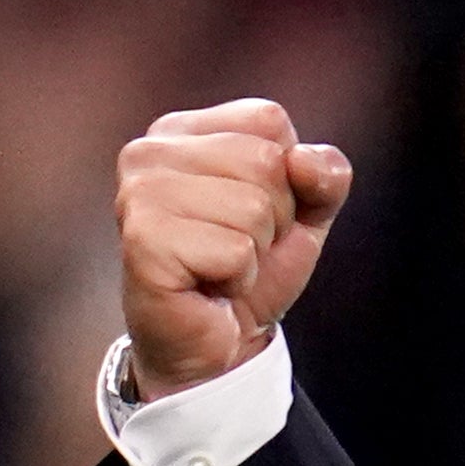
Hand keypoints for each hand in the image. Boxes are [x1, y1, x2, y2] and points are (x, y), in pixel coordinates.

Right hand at [115, 97, 352, 397]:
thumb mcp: (305, 213)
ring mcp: (139, 194)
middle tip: (237, 247)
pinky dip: (238, 278)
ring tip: (221, 267)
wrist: (218, 344)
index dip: (287, 176)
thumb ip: (325, 175)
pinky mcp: (143, 241)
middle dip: (274, 218)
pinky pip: (235, 251)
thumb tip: (304, 160)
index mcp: (183, 130)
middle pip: (265, 162)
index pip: (269, 120)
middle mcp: (149, 151)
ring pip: (253, 208)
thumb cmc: (249, 269)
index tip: (253, 213)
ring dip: (254, 252)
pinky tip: (207, 286)